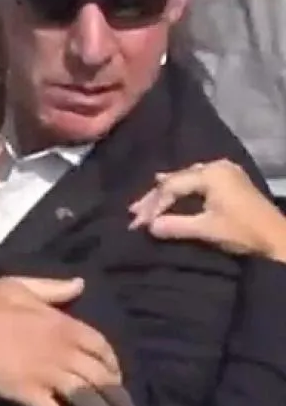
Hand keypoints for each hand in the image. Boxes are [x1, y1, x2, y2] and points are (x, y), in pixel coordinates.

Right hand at [0, 277, 134, 405]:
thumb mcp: (22, 285)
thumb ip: (53, 288)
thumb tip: (80, 283)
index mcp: (63, 325)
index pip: (101, 347)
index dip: (113, 363)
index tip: (117, 376)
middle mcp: (63, 351)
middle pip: (101, 377)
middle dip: (118, 397)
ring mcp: (47, 374)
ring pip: (86, 399)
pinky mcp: (29, 393)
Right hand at [129, 159, 285, 262]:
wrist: (280, 240)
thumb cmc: (244, 233)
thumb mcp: (207, 230)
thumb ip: (175, 225)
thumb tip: (147, 227)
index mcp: (211, 174)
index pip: (172, 187)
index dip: (152, 205)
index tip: (136, 222)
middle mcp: (217, 166)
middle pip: (177, 180)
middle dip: (155, 199)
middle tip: (133, 213)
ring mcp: (225, 171)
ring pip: (186, 180)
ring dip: (167, 195)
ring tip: (145, 204)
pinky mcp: (231, 180)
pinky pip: (198, 181)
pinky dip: (182, 191)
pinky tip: (170, 194)